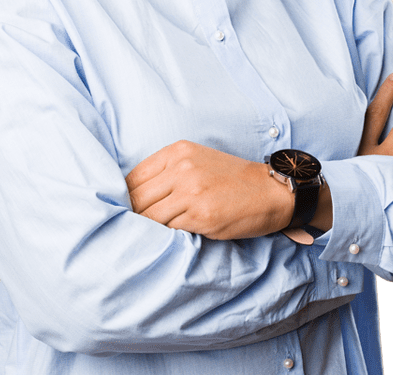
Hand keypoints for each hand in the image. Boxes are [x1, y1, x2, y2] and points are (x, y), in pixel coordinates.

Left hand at [126, 140, 292, 239]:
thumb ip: (167, 172)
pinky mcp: (201, 216)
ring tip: (143, 238)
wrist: (269, 191)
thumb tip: (132, 196)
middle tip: (127, 230)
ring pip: (149, 217)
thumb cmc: (230, 179)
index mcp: (177, 151)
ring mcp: (191, 192)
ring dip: (146, 230)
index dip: (124, 197)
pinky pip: (169, 230)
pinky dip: (165, 237)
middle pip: (136, 198)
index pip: (133, 177)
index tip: (123, 211)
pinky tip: (167, 240)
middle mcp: (182, 168)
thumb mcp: (196, 161)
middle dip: (131, 216)